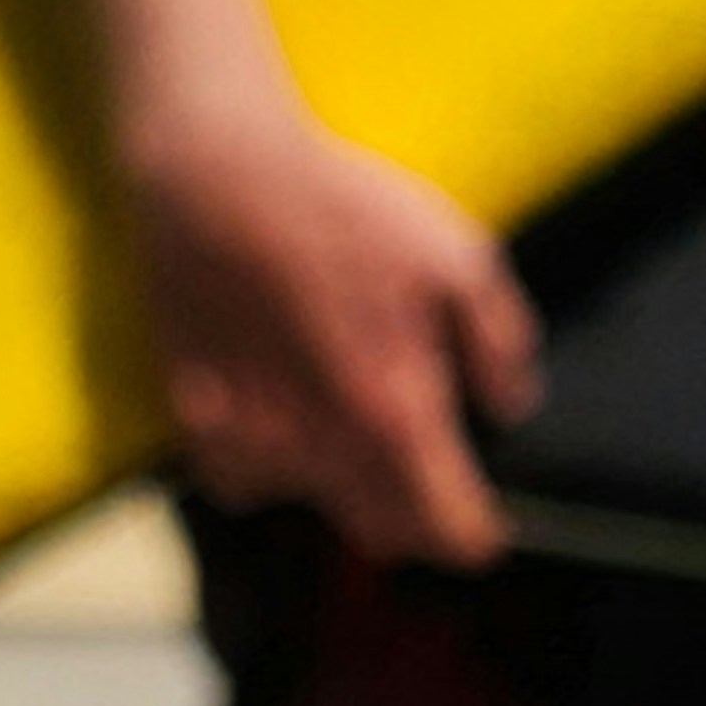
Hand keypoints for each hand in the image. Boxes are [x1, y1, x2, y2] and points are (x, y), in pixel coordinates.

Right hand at [129, 95, 543, 566]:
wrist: (218, 170)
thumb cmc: (342, 206)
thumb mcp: (458, 253)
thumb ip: (500, 343)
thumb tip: (509, 407)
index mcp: (394, 410)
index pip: (447, 527)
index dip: (475, 534)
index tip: (484, 527)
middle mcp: (321, 443)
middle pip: (384, 534)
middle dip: (417, 518)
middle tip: (428, 473)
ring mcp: (252, 438)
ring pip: (317, 506)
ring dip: (345, 486)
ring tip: (351, 423)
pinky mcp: (196, 422)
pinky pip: (245, 483)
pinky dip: (270, 468)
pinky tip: (285, 417)